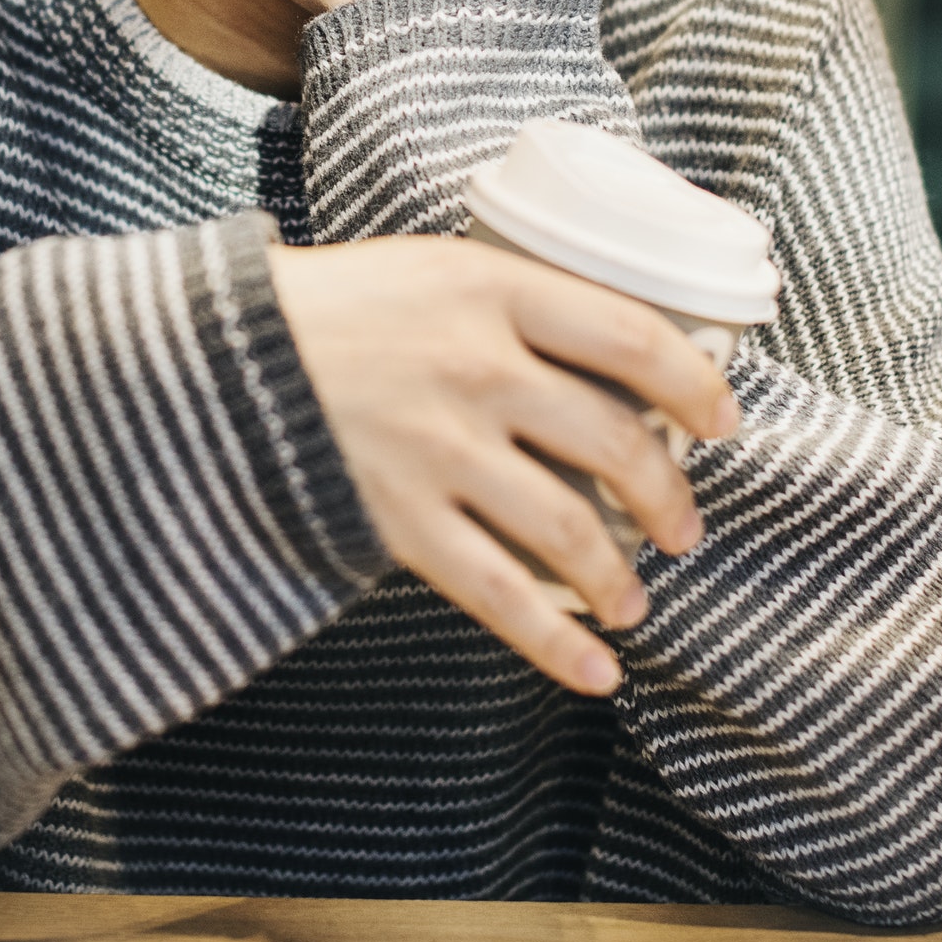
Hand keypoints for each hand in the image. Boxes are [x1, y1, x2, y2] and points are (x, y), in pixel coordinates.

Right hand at [268, 233, 738, 696]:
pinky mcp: (399, 519)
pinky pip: (500, 596)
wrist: (219, 357)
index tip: (722, 418)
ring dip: (619, 576)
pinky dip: (558, 646)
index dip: (696, 381)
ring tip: (633, 599)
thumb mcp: (431, 267)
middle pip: (615, 440)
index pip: (631, 334)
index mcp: (489, 287)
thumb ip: (513, 301)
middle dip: (667, 495)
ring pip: (570, 528)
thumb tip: (612, 350)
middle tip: (683, 525)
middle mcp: (475, 366)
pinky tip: (598, 674)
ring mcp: (437, 447)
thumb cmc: (335, 306)